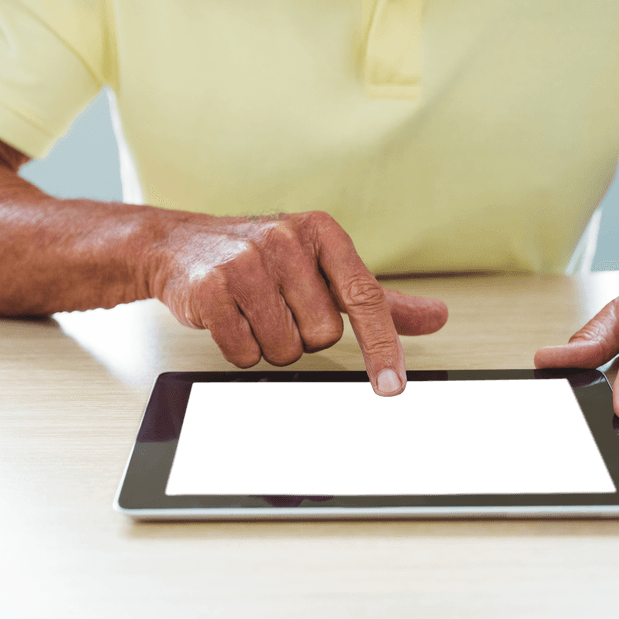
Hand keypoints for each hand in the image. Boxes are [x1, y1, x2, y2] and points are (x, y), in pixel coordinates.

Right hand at [151, 210, 447, 395]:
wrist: (182, 244)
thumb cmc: (264, 259)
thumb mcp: (323, 268)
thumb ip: (379, 299)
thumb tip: (436, 317)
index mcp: (323, 232)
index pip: (365, 298)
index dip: (381, 347)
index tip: (393, 387)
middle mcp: (286, 240)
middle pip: (322, 335)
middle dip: (304, 336)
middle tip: (282, 309)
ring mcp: (246, 263)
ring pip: (284, 349)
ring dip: (272, 344)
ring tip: (254, 311)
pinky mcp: (211, 289)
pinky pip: (245, 353)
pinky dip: (241, 348)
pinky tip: (230, 318)